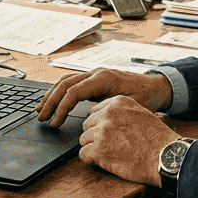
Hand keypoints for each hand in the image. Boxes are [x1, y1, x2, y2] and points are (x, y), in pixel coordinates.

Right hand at [35, 69, 173, 128]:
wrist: (157, 86)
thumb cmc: (146, 98)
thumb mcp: (128, 107)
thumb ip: (108, 112)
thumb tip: (88, 124)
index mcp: (103, 78)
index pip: (73, 91)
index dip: (61, 108)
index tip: (55, 123)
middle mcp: (95, 73)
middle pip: (64, 84)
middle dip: (50, 101)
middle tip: (40, 117)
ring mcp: (94, 75)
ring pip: (65, 81)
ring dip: (51, 95)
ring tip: (40, 109)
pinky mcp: (94, 80)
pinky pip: (72, 83)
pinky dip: (60, 93)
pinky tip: (54, 102)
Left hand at [78, 96, 178, 185]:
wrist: (165, 156)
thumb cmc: (157, 139)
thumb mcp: (140, 114)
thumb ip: (121, 113)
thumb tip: (105, 120)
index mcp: (118, 103)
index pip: (95, 111)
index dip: (101, 125)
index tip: (110, 134)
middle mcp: (108, 114)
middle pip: (87, 125)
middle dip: (95, 136)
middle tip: (111, 146)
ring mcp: (102, 132)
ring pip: (84, 140)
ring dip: (94, 149)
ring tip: (111, 154)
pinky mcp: (98, 150)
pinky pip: (83, 154)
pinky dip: (92, 160)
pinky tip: (105, 162)